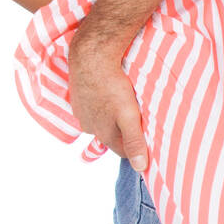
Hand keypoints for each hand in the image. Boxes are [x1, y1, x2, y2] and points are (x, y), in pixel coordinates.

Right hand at [67, 28, 148, 170]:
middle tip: (138, 113)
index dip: (137, 144)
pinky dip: (101, 102)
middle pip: (112, 135)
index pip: (124, 151)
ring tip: (123, 100)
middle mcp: (89, 127)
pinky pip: (92, 106)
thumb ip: (135, 142)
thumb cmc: (113, 85)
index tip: (147, 133)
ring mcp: (80, 112)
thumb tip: (140, 168)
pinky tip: (108, 91)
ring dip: (112, 114)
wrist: (91, 55)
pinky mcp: (76, 96)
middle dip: (125, 129)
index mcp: (103, 134)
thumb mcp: (129, 116)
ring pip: (101, 120)